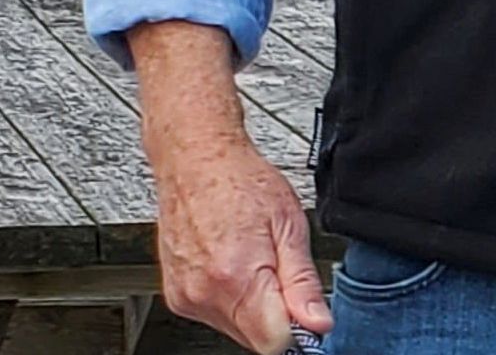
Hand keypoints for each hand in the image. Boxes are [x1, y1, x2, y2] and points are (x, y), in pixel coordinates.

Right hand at [149, 129, 332, 354]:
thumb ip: (303, 280)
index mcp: (235, 278)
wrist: (195, 159)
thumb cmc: (240, 179)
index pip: (275, 343)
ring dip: (253, 305)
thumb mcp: (289, 223)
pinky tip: (233, 261)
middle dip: (276, 312)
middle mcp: (204, 295)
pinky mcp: (176, 297)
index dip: (299, 329)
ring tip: (253, 257)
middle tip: (278, 265)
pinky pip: (215, 315)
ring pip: (236, 328)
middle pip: (255, 338)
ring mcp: (186, 298)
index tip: (304, 306)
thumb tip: (318, 324)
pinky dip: (231, 298)